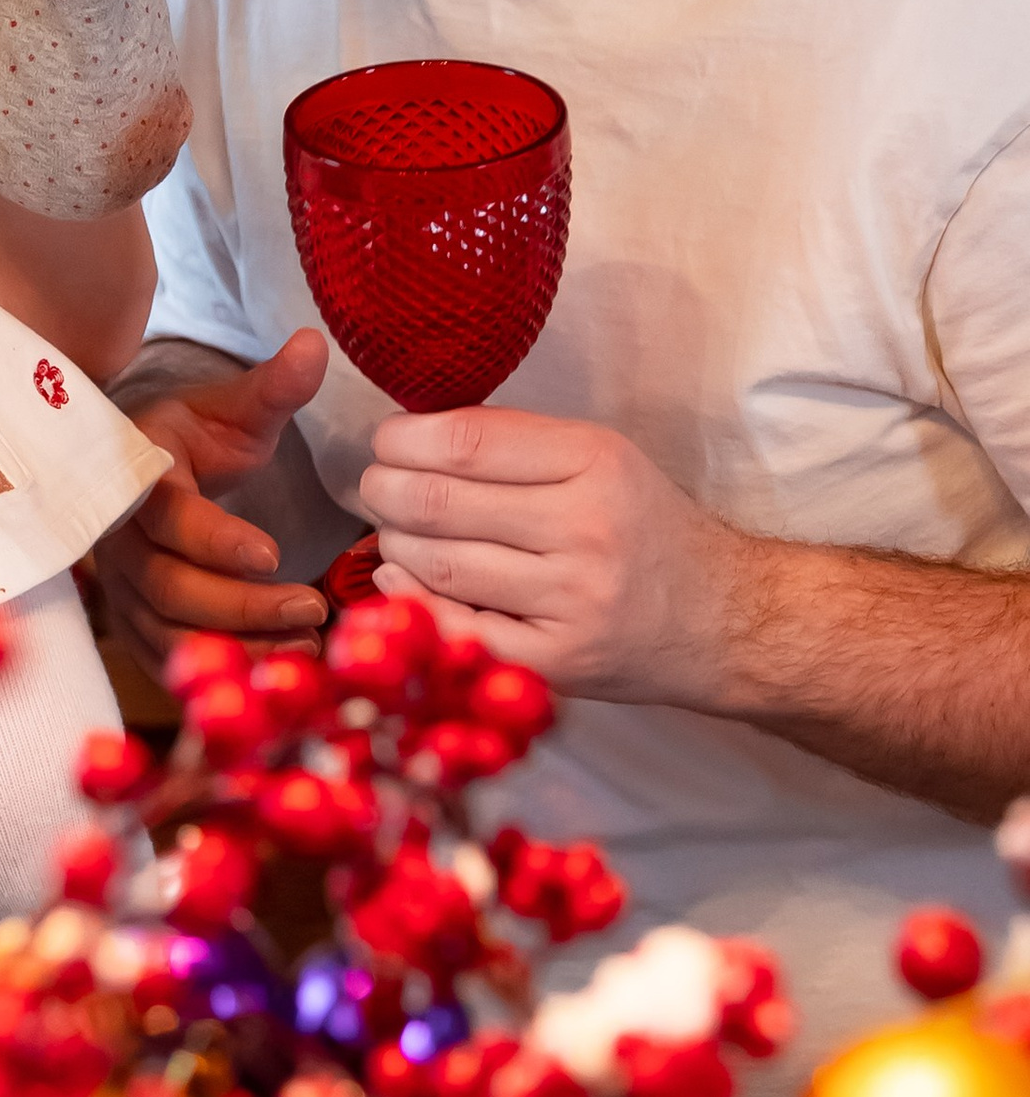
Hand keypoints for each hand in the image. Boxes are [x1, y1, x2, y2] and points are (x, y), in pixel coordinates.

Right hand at [91, 330, 332, 662]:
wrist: (149, 469)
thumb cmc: (197, 437)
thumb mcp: (236, 409)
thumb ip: (275, 386)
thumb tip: (314, 343)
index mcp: (139, 477)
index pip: (169, 517)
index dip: (215, 541)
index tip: (274, 555)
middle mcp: (120, 539)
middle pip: (169, 588)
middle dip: (243, 607)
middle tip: (314, 607)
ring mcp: (122, 588)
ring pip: (168, 634)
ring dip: (237, 648)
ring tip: (307, 645)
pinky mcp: (135, 625)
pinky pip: (167, 662)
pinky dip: (216, 672)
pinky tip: (275, 671)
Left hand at [359, 403, 746, 698]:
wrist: (722, 618)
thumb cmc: (644, 527)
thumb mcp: (600, 459)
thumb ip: (515, 445)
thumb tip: (412, 433)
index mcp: (594, 462)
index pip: (465, 442)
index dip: (404, 438)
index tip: (387, 439)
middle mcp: (585, 528)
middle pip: (439, 502)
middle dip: (384, 489)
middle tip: (375, 485)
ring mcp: (571, 601)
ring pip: (438, 564)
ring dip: (393, 542)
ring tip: (392, 529)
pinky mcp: (560, 663)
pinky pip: (458, 629)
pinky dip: (411, 599)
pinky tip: (398, 576)